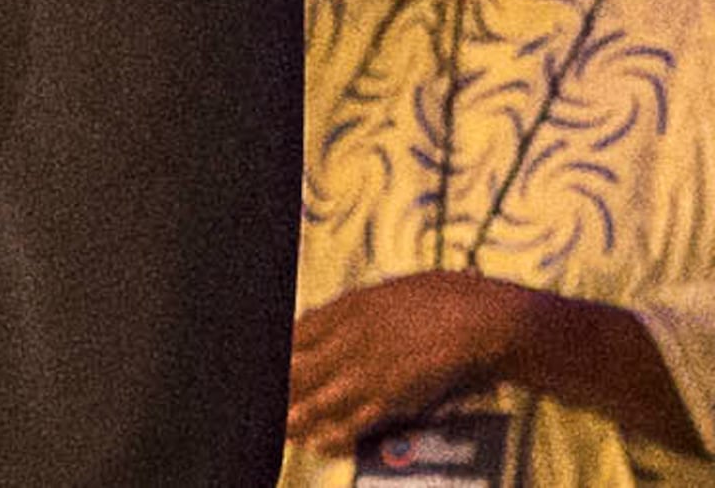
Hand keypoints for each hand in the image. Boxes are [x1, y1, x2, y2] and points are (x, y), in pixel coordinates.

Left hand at [286, 273, 530, 449]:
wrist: (477, 315)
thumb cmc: (434, 301)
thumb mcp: (380, 295)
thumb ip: (348, 312)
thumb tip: (319, 323)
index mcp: (344, 309)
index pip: (294, 334)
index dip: (277, 356)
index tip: (263, 369)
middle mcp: (348, 338)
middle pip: (299, 368)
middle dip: (281, 389)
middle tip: (261, 405)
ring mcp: (368, 367)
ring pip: (320, 397)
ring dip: (297, 416)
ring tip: (281, 429)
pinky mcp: (392, 394)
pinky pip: (356, 419)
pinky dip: (336, 433)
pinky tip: (320, 443)